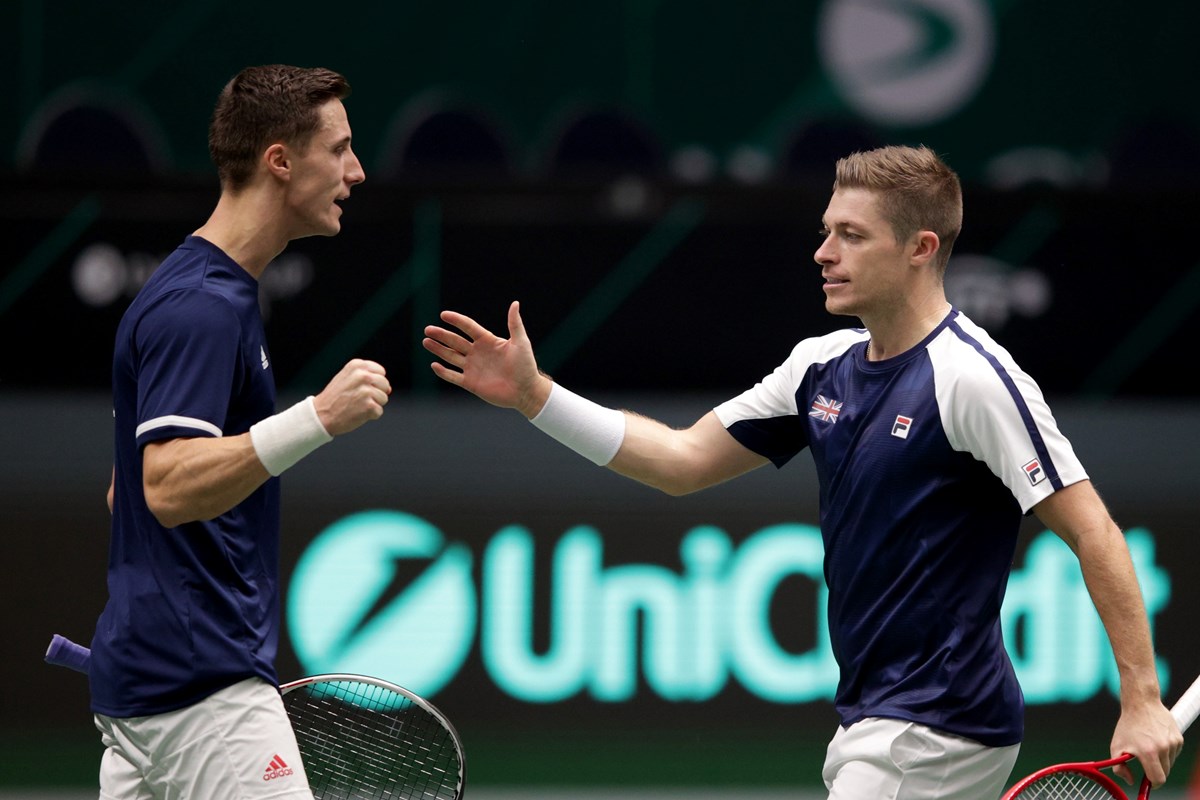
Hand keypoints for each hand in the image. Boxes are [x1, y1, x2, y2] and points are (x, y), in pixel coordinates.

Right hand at [314, 358, 390, 435]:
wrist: (321, 415)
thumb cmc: (335, 397)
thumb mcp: (348, 378)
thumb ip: (368, 378)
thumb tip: (389, 389)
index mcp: (357, 365)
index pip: (381, 372)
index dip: (374, 382)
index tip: (360, 388)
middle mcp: (363, 375)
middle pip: (385, 385)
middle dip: (376, 393)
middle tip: (358, 398)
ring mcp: (366, 391)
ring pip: (384, 398)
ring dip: (373, 405)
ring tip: (356, 405)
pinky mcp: (369, 406)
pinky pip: (379, 411)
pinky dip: (370, 415)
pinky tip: (357, 413)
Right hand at [423, 300, 549, 416]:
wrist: (526, 391)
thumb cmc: (526, 365)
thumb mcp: (521, 342)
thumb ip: (515, 324)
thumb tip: (515, 303)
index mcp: (488, 341)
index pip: (468, 327)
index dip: (456, 320)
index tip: (444, 315)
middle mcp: (478, 353)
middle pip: (455, 341)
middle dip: (441, 335)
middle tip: (428, 329)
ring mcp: (473, 368)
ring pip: (451, 356)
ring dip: (438, 349)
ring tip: (426, 341)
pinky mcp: (471, 383)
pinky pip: (454, 376)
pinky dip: (444, 372)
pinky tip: (434, 365)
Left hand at [1110, 699, 1181, 787]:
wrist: (1141, 703)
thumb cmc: (1127, 725)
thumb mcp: (1116, 746)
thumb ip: (1119, 767)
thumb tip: (1130, 781)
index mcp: (1148, 752)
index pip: (1158, 779)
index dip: (1153, 784)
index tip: (1148, 782)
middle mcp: (1163, 748)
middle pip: (1165, 773)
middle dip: (1156, 772)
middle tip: (1146, 763)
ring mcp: (1173, 743)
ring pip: (1170, 763)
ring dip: (1161, 761)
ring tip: (1149, 747)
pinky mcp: (1178, 738)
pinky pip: (1174, 753)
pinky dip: (1167, 751)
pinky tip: (1157, 740)